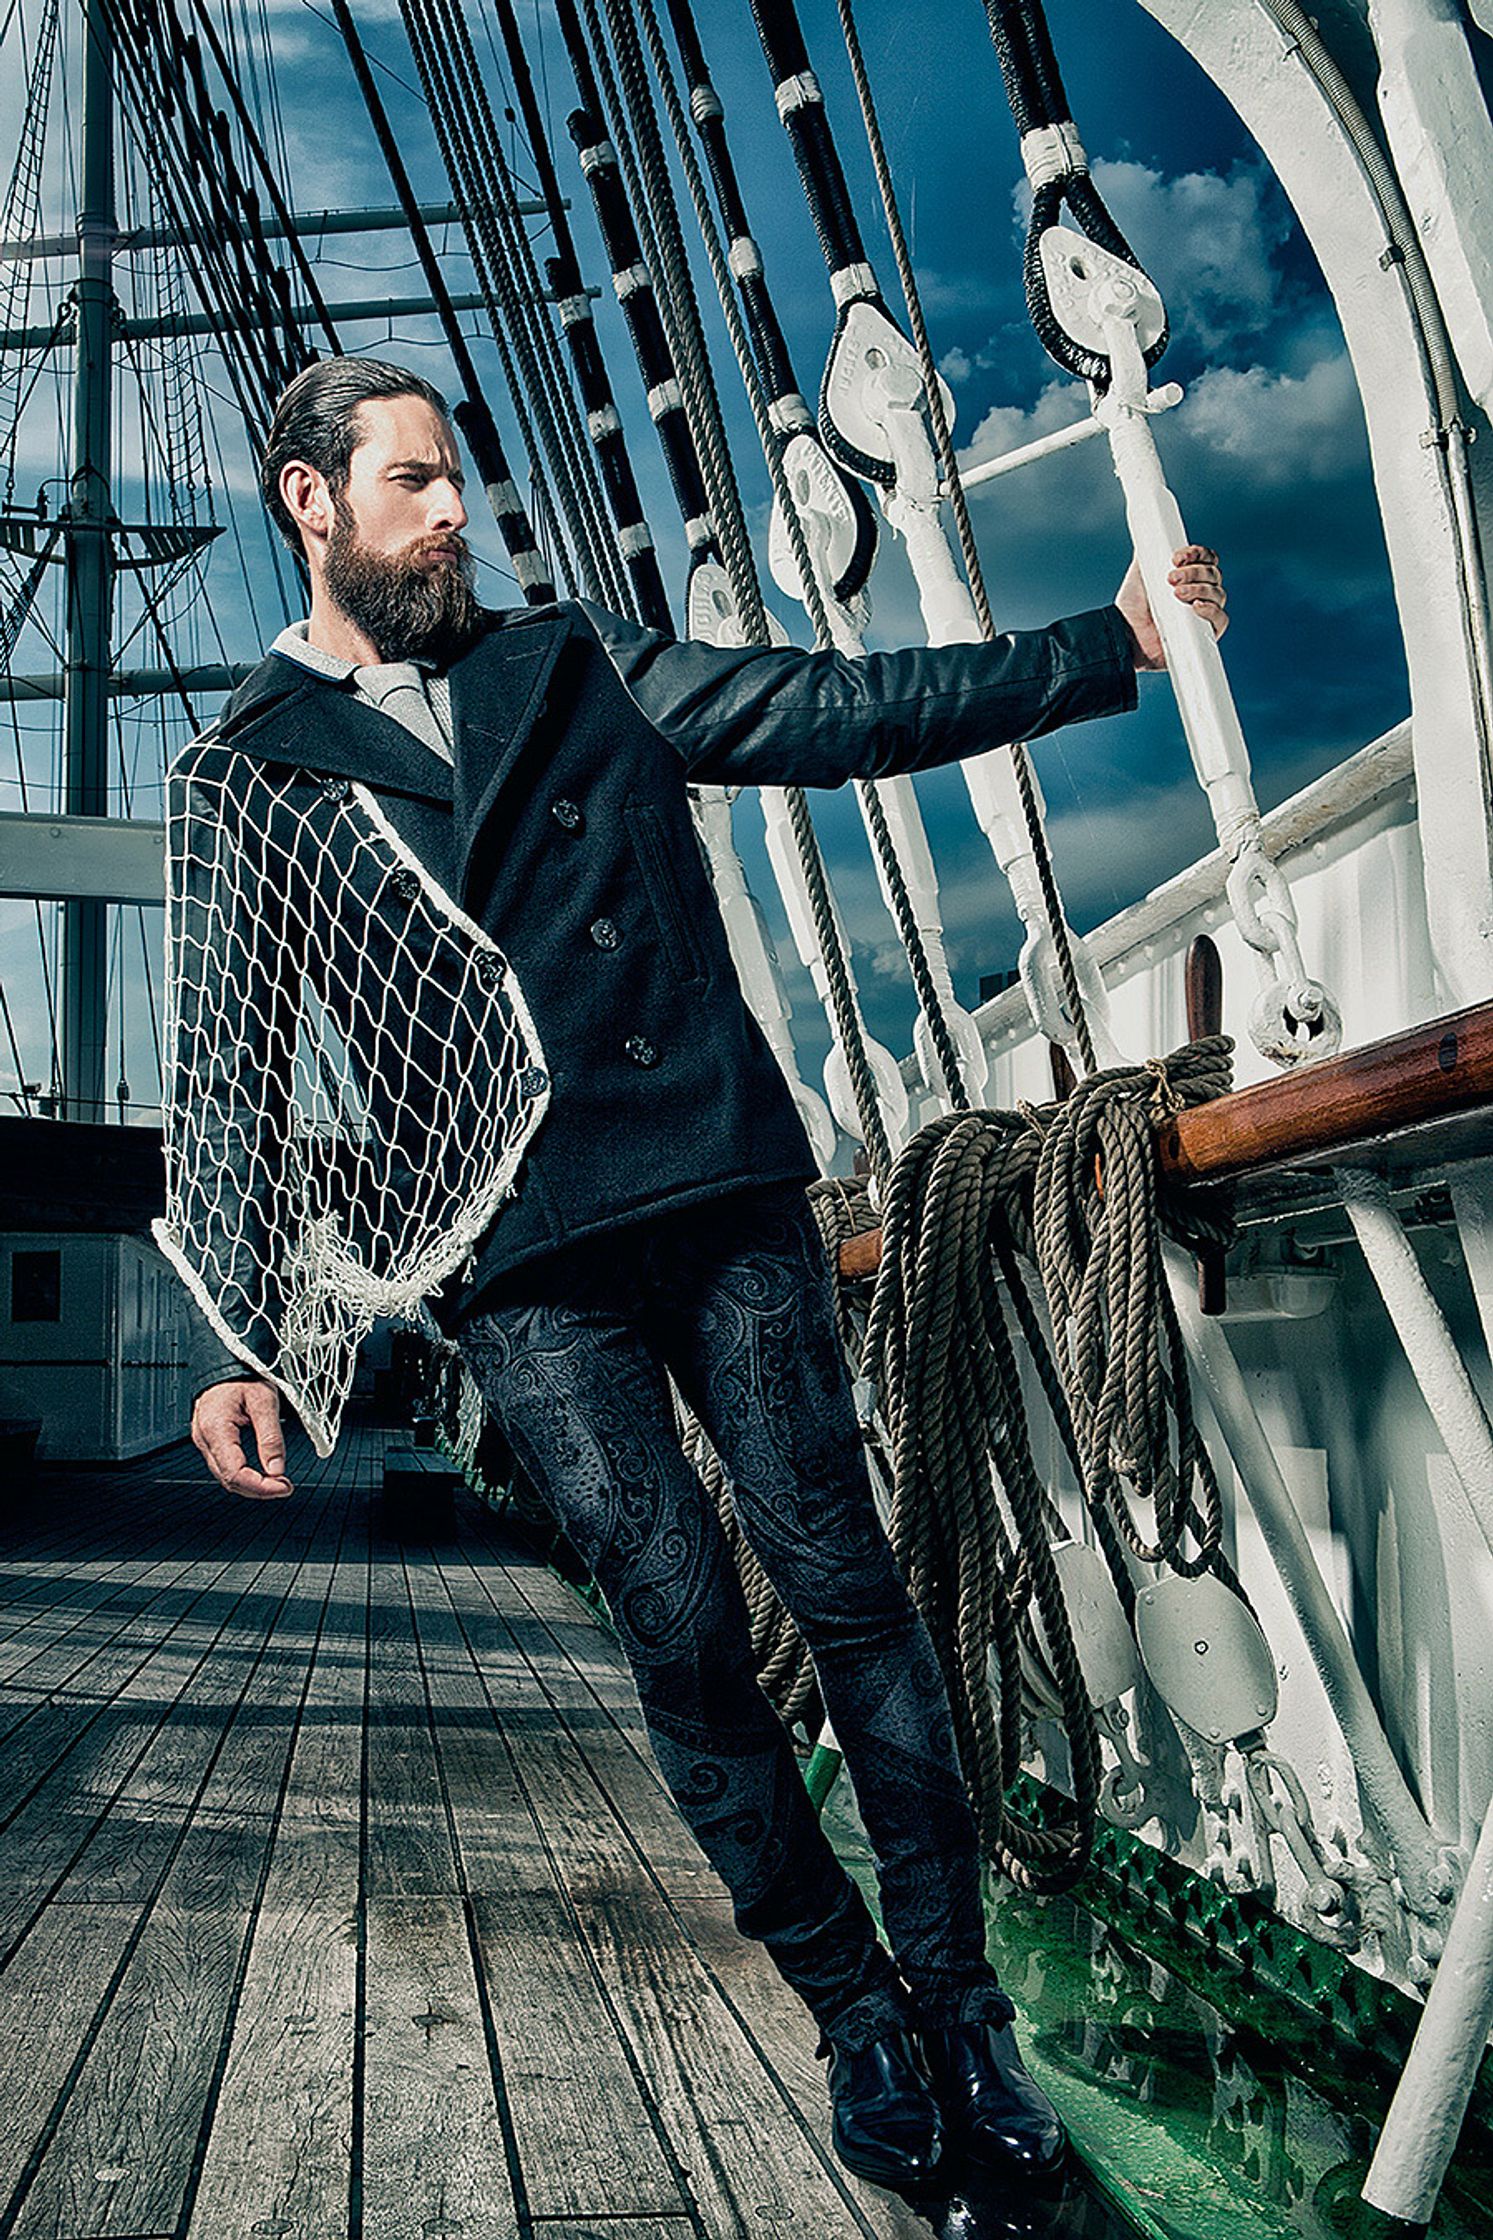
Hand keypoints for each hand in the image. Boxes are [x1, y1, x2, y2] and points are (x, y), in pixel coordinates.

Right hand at [191, 1378, 293, 1498]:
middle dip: (258, 1489)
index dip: (260, 1486)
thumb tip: (277, 1469)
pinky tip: (261, 1474)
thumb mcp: (265, 1400)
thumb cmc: (243, 1376)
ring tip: (277, 1482)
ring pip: (225, 1477)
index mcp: (215, 1428)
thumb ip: (271, 1437)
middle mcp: (204, 1439)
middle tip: (285, 1487)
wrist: (226, 1364)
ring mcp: (204, 1442)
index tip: (283, 1487)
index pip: (234, 1473)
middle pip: (229, 1480)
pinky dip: (244, 1476)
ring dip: (252, 1485)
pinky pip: (224, 1467)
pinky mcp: (209, 1442)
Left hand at [1116, 544, 1227, 669]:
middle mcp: (1200, 594)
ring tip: (1176, 594)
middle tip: (1171, 578)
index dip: (1197, 554)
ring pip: (1218, 593)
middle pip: (1213, 574)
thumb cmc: (1131, 610)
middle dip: (1194, 572)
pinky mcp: (1205, 635)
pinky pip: (1220, 619)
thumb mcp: (1139, 575)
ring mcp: (1204, 614)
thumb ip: (1147, 553)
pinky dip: (1211, 610)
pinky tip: (1196, 607)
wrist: (1124, 637)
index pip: (1207, 559)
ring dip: (1199, 589)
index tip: (1177, 557)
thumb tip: (1147, 531)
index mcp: (1189, 577)